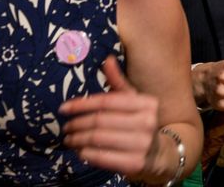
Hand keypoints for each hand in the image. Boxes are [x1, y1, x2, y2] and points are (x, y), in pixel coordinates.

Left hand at [60, 56, 159, 177]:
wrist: (159, 154)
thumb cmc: (140, 121)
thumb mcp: (132, 100)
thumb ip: (118, 81)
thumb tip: (107, 59)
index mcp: (146, 103)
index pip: (107, 101)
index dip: (82, 104)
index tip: (63, 108)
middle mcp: (147, 122)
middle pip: (101, 121)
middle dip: (78, 123)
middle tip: (66, 126)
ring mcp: (142, 144)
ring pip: (99, 139)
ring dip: (78, 139)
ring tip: (69, 139)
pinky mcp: (135, 164)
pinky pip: (103, 157)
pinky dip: (87, 154)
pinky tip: (80, 151)